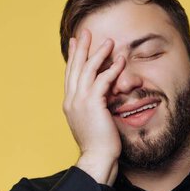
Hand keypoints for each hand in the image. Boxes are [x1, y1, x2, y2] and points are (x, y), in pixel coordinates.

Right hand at [63, 28, 124, 164]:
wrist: (97, 158)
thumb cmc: (98, 145)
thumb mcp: (91, 122)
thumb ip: (92, 107)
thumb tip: (101, 99)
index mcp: (70, 104)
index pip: (70, 75)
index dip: (73, 58)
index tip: (75, 43)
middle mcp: (72, 100)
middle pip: (75, 68)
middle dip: (81, 48)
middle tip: (85, 32)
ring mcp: (80, 101)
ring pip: (88, 70)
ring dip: (98, 53)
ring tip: (108, 41)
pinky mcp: (92, 104)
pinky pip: (103, 80)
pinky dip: (111, 69)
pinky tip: (119, 61)